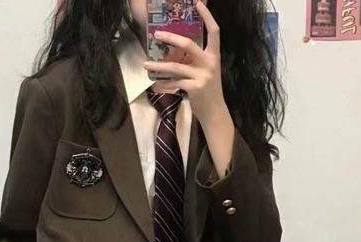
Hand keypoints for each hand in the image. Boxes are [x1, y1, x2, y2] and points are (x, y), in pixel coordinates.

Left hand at [143, 1, 227, 125]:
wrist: (214, 112)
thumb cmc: (208, 90)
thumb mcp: (207, 71)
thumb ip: (197, 60)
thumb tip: (178, 48)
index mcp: (214, 56)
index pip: (214, 32)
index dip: (207, 16)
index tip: (196, 3)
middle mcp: (209, 63)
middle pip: (188, 45)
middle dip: (171, 38)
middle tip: (156, 34)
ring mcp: (202, 76)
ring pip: (176, 67)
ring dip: (158, 65)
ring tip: (146, 64)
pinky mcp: (194, 88)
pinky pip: (174, 83)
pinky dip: (163, 84)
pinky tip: (155, 84)